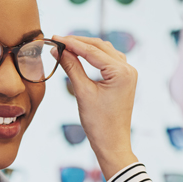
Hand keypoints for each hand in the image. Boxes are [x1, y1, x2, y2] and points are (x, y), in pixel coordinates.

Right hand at [53, 34, 138, 178]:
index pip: (92, 50)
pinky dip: (93, 56)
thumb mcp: (82, 92)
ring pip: (104, 51)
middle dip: (78, 42)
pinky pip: (108, 61)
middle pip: (100, 46)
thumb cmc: (98, 123)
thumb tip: (58, 50)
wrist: (112, 143)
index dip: (71, 43)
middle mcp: (128, 69)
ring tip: (66, 46)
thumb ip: (71, 67)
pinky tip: (80, 56)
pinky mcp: (124, 79)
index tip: (54, 38)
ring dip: (86, 47)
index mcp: (121, 72)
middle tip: (57, 40)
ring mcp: (128, 74)